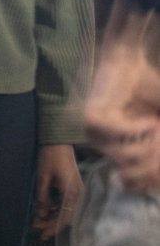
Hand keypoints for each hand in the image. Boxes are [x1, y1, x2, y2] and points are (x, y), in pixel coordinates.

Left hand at [31, 144, 82, 238]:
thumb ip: (42, 197)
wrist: (59, 141)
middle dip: (52, 224)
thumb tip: (41, 215)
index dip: (54, 227)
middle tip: (37, 228)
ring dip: (54, 217)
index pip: (65, 217)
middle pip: (67, 216)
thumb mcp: (43, 177)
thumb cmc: (50, 157)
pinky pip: (66, 204)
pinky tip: (46, 212)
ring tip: (38, 221)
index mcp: (72, 193)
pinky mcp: (73, 188)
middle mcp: (78, 195)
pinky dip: (57, 209)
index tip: (42, 233)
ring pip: (67, 211)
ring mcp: (77, 191)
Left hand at [86, 39, 159, 189]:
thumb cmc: (149, 91)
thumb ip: (157, 151)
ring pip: (126, 157)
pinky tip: (151, 120)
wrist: (131, 61)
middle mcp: (100, 145)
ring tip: (158, 126)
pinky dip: (140, 129)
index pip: (133, 184)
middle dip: (156, 160)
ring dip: (151, 145)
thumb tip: (155, 181)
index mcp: (115, 150)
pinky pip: (121, 135)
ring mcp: (93, 133)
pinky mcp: (92, 117)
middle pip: (132, 173)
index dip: (153, 177)